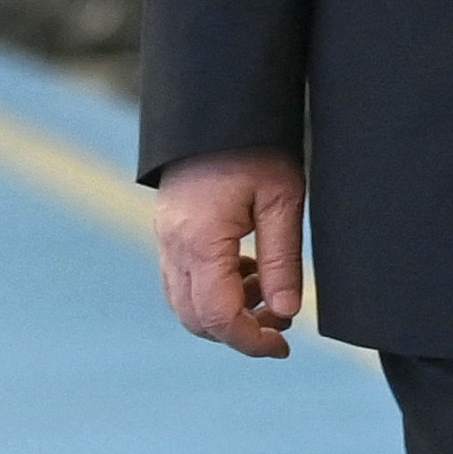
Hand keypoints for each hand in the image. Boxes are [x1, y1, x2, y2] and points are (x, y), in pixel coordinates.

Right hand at [155, 147, 306, 357]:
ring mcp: (165, 239)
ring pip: (185, 303)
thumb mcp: (282, 198)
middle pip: (196, 318)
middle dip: (238, 331)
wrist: (216, 106)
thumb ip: (283, 259)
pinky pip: (183, 280)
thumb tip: (287, 312)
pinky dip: (213, 290)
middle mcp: (173, 247)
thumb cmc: (255, 145)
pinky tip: (248, 271)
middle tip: (282, 324)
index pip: (218, 317)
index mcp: (200, 242)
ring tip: (269, 293)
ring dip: (225, 312)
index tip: (283, 346)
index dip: (250, 340)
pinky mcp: (168, 231)